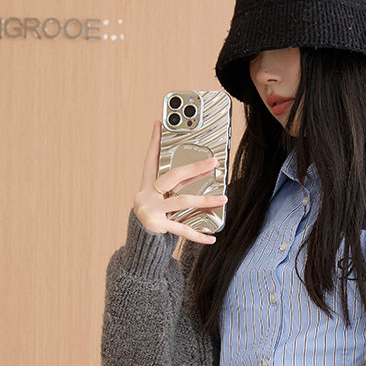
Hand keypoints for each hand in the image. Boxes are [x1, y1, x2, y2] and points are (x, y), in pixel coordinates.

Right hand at [133, 119, 227, 243]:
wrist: (142, 242)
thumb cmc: (154, 215)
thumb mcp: (159, 198)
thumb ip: (172, 185)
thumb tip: (190, 170)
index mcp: (146, 186)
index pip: (151, 159)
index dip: (155, 142)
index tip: (159, 123)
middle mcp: (147, 195)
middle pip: (173, 176)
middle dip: (195, 168)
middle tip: (214, 162)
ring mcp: (152, 210)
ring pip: (183, 201)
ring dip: (205, 200)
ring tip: (224, 199)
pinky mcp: (158, 226)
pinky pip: (183, 230)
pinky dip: (199, 235)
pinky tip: (212, 238)